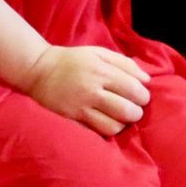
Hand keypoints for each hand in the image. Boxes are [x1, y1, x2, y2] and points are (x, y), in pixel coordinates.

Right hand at [25, 45, 152, 135]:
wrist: (39, 71)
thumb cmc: (73, 61)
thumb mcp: (99, 53)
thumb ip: (125, 64)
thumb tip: (146, 80)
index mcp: (101, 72)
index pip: (133, 89)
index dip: (143, 96)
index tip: (142, 97)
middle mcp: (92, 91)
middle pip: (126, 111)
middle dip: (137, 112)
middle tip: (134, 109)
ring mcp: (80, 108)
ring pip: (113, 127)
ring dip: (122, 124)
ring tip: (121, 117)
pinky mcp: (71, 121)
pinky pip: (96, 133)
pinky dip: (106, 130)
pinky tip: (107, 122)